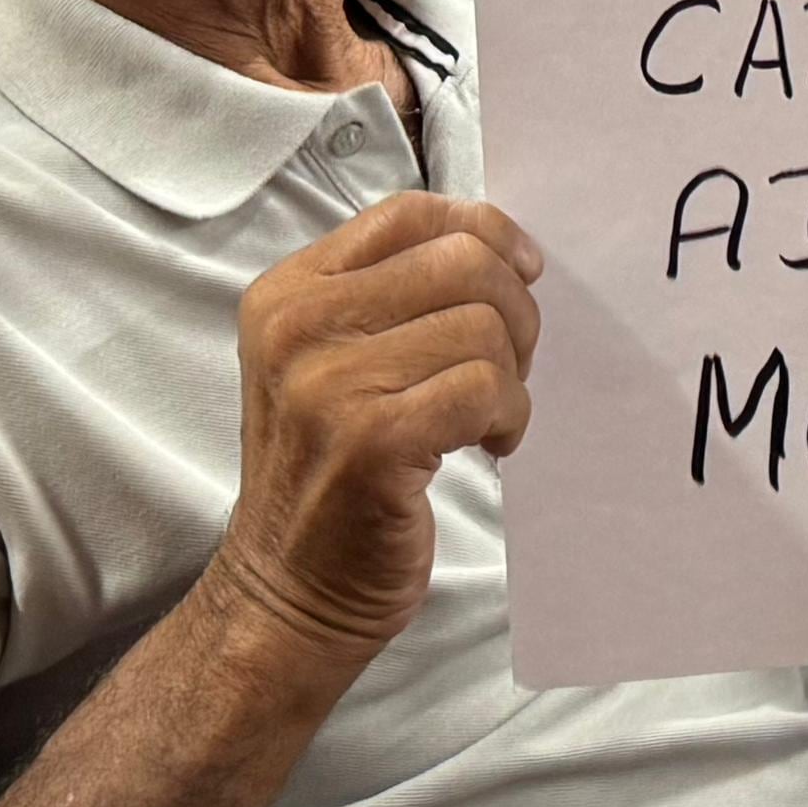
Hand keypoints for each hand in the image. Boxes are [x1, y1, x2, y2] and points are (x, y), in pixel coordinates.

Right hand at [203, 195, 542, 669]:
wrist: (286, 593)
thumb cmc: (329, 472)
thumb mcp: (333, 361)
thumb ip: (396, 293)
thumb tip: (505, 247)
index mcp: (287, 293)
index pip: (410, 213)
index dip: (485, 229)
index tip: (521, 271)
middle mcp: (297, 327)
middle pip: (462, 260)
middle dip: (513, 309)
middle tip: (508, 364)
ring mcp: (329, 385)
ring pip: (484, 326)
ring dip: (513, 375)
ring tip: (489, 416)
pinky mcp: (372, 442)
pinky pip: (488, 389)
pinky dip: (511, 417)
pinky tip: (490, 445)